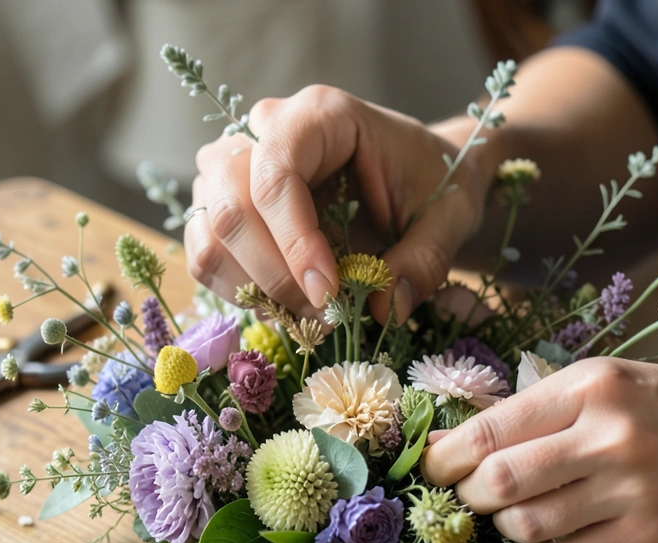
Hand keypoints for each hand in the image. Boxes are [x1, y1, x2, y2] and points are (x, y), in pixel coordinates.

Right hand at [185, 85, 487, 321]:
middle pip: (231, 208)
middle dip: (276, 276)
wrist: (417, 175)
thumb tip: (387, 309)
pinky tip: (288, 304)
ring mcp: (232, 164)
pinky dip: (241, 291)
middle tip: (326, 314)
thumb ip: (426, 260)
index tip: (329, 294)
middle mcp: (262, 129)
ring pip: (211, 236)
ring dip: (255, 289)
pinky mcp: (222, 202)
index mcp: (319, 114)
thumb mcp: (450, 216)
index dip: (294, 243)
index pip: (275, 176)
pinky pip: (207, 254)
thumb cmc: (431, 182)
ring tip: (311, 312)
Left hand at [419, 357, 657, 542]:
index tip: (430, 467)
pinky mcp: (645, 535)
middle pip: (500, 481)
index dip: (448, 455)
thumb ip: (554, 403)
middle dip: (470, 496)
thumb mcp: (623, 381)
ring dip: (508, 526)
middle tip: (470, 497)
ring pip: (527, 524)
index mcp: (595, 384)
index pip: (494, 427)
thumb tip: (474, 436)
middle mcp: (609, 434)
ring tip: (519, 514)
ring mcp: (629, 489)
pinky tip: (555, 535)